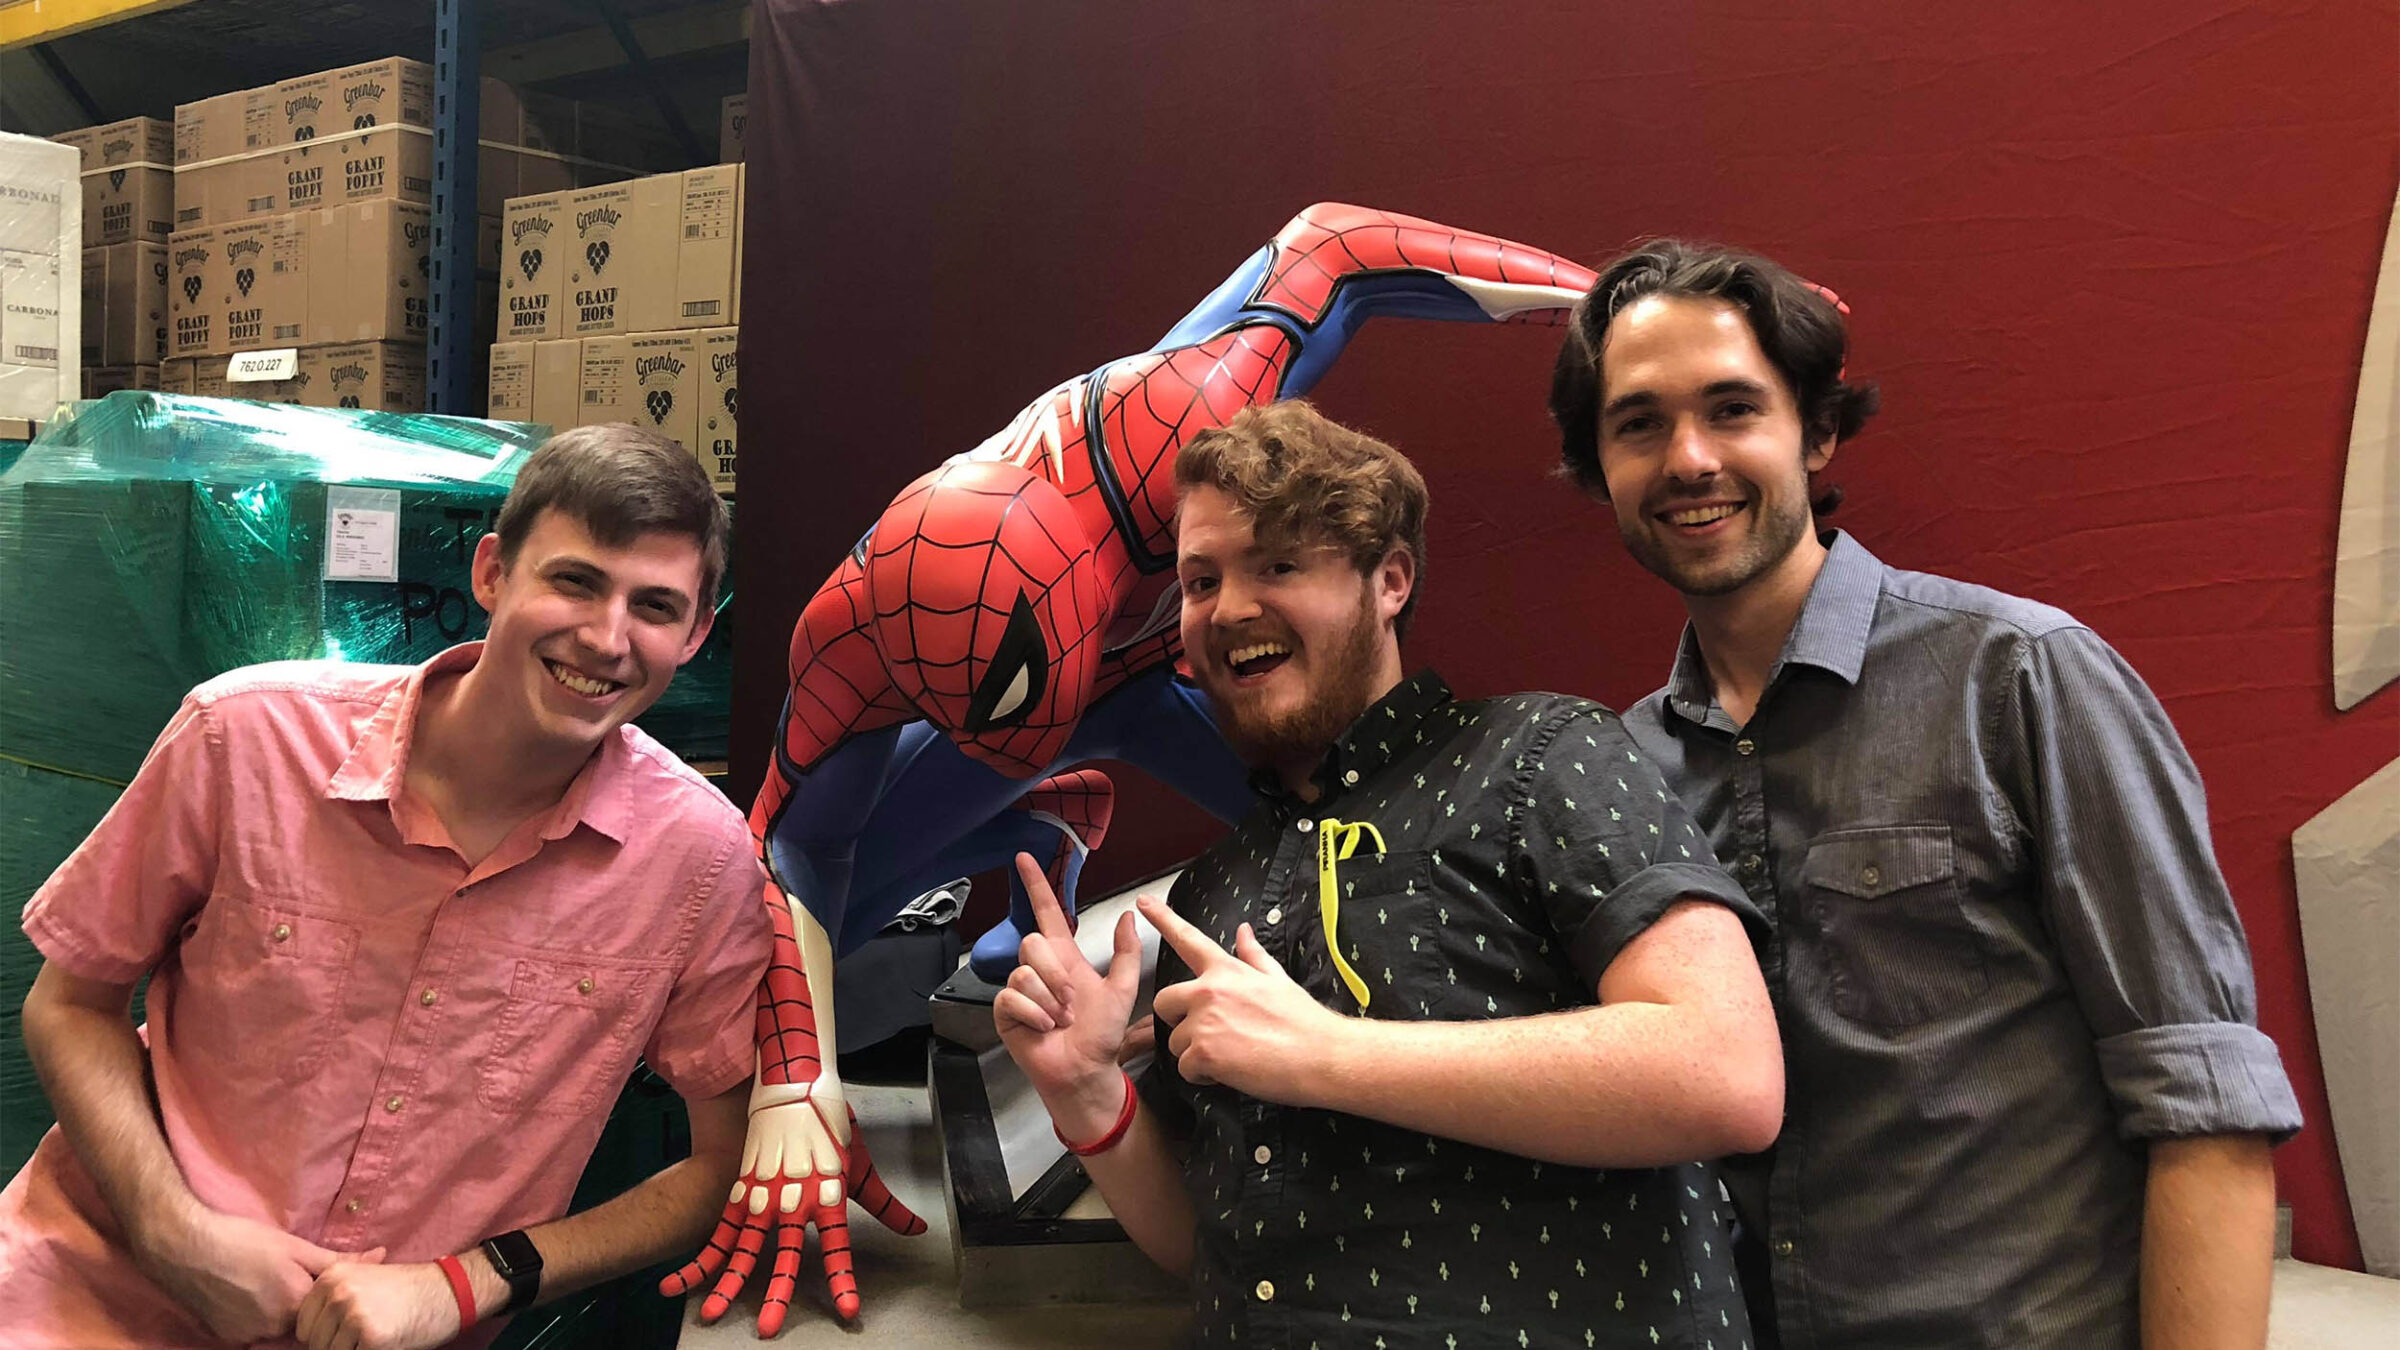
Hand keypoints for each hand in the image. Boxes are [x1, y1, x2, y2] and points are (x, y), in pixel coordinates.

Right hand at [130, 1206, 364, 1343]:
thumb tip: (380, 1256)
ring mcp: (247, 1335)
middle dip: (303, 1305)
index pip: (329, 1312)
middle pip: (302, 1323)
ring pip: (276, 1328)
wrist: (185, 1246)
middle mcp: (273, 1328)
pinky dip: (254, 1316)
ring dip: (278, 1311)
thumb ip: (337, 1259)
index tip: (321, 1283)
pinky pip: (252, 1331)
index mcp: (297, 1304)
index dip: (330, 1298)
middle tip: (287, 1279)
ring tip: (264, 1282)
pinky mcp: (225, 1337)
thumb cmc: (244, 1240)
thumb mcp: (295, 1246)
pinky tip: (245, 1292)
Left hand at [294, 1258, 454, 1349]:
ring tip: (374, 1338)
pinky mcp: (372, 1338)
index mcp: (331, 1278)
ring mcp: (354, 1316)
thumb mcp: (365, 1277)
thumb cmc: (407, 1290)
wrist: (449, 1291)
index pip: (302, 1327)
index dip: (321, 1336)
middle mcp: (338, 1294)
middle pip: (314, 1344)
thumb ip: (333, 1295)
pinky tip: (387, 1342)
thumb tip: (304, 1333)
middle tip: (362, 1338)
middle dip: (334, 1347)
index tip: (344, 1332)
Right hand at [661, 1076, 924, 1331]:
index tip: (848, 1310)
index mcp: (828, 1197)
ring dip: (727, 1284)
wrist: (796, 1088)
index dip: (843, 1279)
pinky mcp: (740, 1193)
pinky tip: (677, 1283)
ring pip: (743, 1249)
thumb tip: (919, 1230)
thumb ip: (887, 1208)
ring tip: (711, 1314)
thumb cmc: (833, 1130)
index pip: (838, 1248)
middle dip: (777, 1295)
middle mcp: (794, 1201)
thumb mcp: (863, 1170)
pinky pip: (718, 1233)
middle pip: (784, 1255)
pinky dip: (699, 1259)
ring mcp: (762, 1198)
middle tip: (768, 1330)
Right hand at [994, 853, 1147, 1135]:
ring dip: (1049, 999)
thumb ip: (1126, 952)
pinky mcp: (1006, 1010)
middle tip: (1070, 1002)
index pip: (1047, 913)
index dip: (1037, 886)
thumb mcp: (1121, 989)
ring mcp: (1021, 990)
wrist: (1085, 1069)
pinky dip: (1034, 1013)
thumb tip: (1130, 916)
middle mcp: (1040, 970)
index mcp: (1065, 959)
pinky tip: (1044, 1027)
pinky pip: (1013, 996)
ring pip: (1025, 971)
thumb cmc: (1101, 1035)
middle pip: (1033, 942)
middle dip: (1056, 974)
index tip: (1025, 858)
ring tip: (1058, 1019)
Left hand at [1139, 894, 1345, 1104]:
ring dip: (1195, 1053)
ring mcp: (1204, 1021)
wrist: (1322, 1056)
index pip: (1188, 939)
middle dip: (1178, 1019)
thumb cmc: (1304, 1021)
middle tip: (1208, 1034)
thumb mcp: (1278, 980)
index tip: (1142, 903)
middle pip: (1164, 1001)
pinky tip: (1228, 1073)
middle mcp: (1209, 991)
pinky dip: (1202, 1076)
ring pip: (1175, 1041)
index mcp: (1227, 971)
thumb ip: (1253, 956)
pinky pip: (1184, 1067)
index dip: (1163, 919)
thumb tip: (1243, 931)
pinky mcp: (1203, 1052)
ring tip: (1231, 1057)